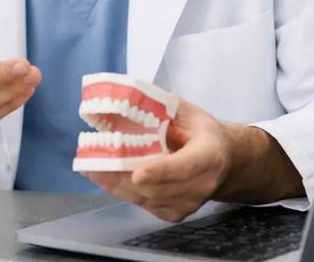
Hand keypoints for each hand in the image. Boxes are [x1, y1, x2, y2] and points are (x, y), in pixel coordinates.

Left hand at [83, 98, 229, 222]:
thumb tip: (122, 100)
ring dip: (116, 186)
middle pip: (159, 188)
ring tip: (91, 169)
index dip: (161, 171)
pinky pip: (144, 205)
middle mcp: (202, 184)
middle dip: (123, 177)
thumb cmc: (200, 132)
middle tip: (94, 165)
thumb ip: (159, 107)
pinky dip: (122, 192)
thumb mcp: (186, 111)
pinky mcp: (175, 214)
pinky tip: (105, 178)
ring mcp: (189, 204)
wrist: (222, 161)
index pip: (185, 166)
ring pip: (147, 199)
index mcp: (209, 154)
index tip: (138, 174)